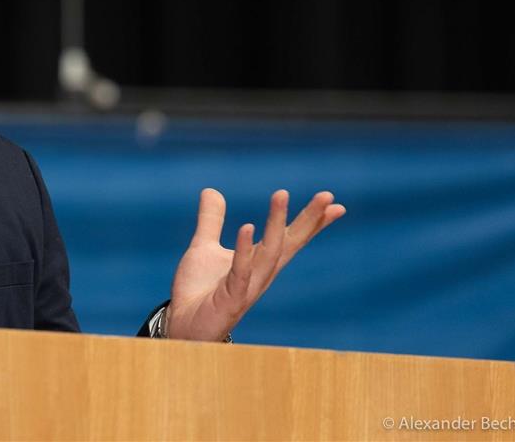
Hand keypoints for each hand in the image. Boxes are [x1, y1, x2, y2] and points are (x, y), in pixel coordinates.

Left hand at [164, 188, 344, 341]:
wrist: (181, 325)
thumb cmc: (198, 291)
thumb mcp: (203, 247)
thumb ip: (210, 220)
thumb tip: (211, 190)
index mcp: (259, 262)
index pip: (289, 238)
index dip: (311, 221)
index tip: (333, 202)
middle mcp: (260, 275)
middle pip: (288, 243)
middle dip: (308, 220)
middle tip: (327, 196)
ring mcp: (247, 288)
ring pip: (269, 254)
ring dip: (276, 224)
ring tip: (281, 195)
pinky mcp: (230, 299)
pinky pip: (240, 272)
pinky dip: (244, 250)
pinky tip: (248, 227)